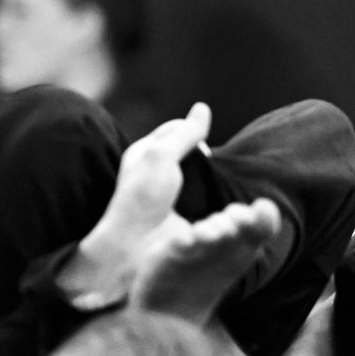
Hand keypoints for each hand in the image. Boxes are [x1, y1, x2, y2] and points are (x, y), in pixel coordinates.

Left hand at [67, 103, 207, 296]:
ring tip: (222, 187)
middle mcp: (156, 171)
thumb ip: (184, 134)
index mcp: (146, 152)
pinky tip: (220, 203)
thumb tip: (203, 108)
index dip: (194, 132)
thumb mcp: (161, 156)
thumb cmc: (141, 198)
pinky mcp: (180, 216)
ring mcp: (169, 194)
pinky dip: (213, 199)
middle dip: (206, 157)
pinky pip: (203, 199)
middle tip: (216, 169)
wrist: (133, 247)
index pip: (177, 129)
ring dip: (212, 180)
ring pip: (199, 176)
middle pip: (191, 152)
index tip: (204, 149)